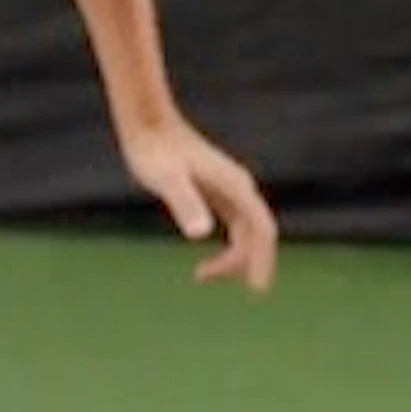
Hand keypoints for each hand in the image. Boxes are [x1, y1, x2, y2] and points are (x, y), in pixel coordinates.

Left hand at [122, 117, 276, 291]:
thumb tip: (201, 233)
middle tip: (226, 286)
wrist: (147, 122)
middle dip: (249, 264)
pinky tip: (209, 261)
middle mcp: (239, 187)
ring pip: (247, 231)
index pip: (262, 229)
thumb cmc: (154, 150)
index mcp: (235, 187)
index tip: (255, 289)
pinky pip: (236, 225)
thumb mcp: (168, 180)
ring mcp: (230, 188)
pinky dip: (231, 247)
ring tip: (203, 276)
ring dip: (237, 258)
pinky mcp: (217, 189)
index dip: (263, 260)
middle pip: (258, 234)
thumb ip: (186, 202)